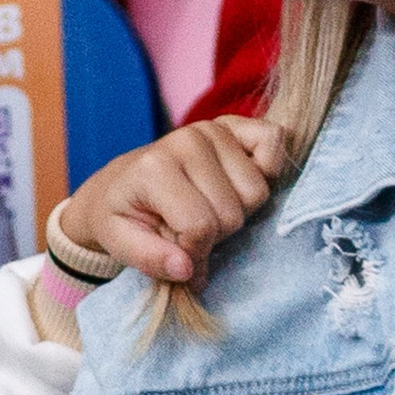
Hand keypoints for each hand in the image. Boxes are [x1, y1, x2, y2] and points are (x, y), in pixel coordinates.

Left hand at [58, 115, 285, 285]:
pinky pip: (274, 140)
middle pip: (233, 214)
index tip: (176, 251)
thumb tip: (187, 269)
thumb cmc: (123, 215)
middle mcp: (187, 140)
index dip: (194, 252)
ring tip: (206, 207)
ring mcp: (213, 129)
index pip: (201, 227)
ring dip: (237, 210)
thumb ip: (151, 259)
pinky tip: (234, 182)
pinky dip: (267, 167)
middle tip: (189, 227)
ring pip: (257, 193)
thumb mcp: (119, 243)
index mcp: (155, 168)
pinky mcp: (235, 124)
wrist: (121, 183)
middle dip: (215, 233)